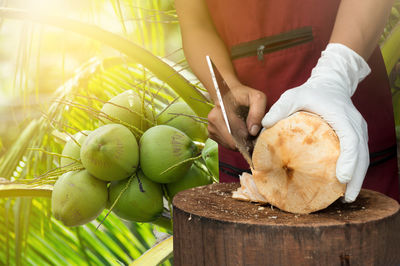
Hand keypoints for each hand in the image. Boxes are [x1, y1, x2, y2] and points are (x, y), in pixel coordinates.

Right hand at [208, 84, 266, 149]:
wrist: (229, 93)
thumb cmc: (244, 95)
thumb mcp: (256, 98)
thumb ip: (258, 112)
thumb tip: (253, 131)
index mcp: (221, 111)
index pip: (236, 136)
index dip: (249, 139)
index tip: (255, 133)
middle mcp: (213, 120)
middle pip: (232, 144)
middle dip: (244, 142)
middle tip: (252, 133)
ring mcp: (210, 128)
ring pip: (229, 146)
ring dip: (240, 142)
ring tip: (245, 130)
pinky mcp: (211, 133)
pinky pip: (225, 144)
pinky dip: (234, 142)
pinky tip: (238, 132)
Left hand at [262, 43, 370, 202]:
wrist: (330, 84)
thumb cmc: (310, 92)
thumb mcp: (293, 95)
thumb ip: (280, 108)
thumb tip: (264, 124)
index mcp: (342, 116)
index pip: (351, 140)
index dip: (349, 159)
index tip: (342, 177)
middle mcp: (355, 124)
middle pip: (362, 154)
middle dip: (356, 177)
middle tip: (347, 197)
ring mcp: (359, 130)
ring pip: (363, 157)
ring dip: (357, 178)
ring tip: (347, 197)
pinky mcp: (357, 135)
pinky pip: (359, 155)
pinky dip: (354, 170)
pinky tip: (344, 184)